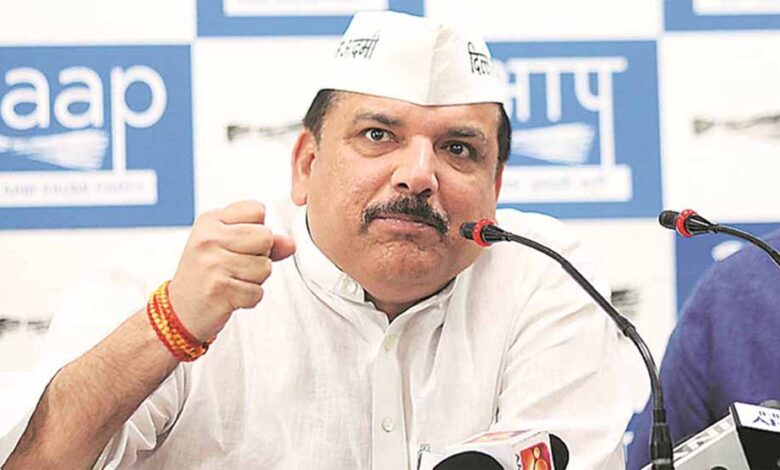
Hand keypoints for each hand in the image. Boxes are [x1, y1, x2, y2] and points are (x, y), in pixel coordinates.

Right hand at [167, 200, 295, 340]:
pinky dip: (249, 298)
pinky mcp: (219, 289)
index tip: (238, 243)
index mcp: (210, 220)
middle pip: (266, 237)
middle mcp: (209, 239)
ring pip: (265, 267)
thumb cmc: (206, 273)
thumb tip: (290, 243)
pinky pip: (257, 292)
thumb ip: (262, 240)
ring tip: (232, 280)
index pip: (257, 210)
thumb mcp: (228, 246)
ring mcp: (212, 264)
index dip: (257, 229)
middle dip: (260, 256)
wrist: (180, 309)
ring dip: (255, 280)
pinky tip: (231, 295)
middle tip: (237, 265)